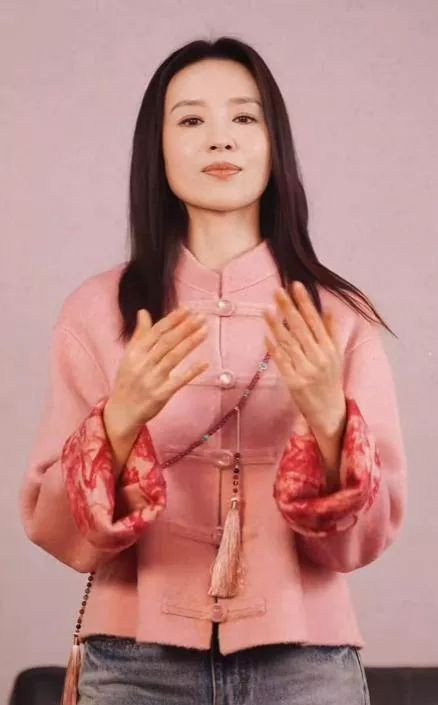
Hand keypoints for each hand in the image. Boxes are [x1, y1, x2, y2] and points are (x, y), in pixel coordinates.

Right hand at [105, 306, 208, 435]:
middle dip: (185, 328)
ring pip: (174, 357)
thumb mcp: (129, 356)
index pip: (156, 332)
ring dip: (190, 343)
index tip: (187, 309)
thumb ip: (139, 334)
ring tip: (204, 331)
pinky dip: (192, 371)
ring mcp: (152, 380)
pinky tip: (205, 363)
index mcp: (134, 353)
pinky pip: (179, 381)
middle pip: (167, 342)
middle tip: (201, 317)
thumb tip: (143, 312)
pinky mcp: (161, 395)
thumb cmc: (128, 381)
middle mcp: (143, 364)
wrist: (122, 412)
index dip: (172, 320)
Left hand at [262, 281, 345, 433]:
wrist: (330, 410)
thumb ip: (331, 332)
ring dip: (276, 325)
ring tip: (266, 310)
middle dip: (288, 308)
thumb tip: (328, 309)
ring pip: (289, 343)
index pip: (315, 320)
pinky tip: (266, 336)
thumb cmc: (331, 380)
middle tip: (277, 291)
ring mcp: (306, 370)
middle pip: (300, 328)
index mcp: (329, 348)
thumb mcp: (336, 355)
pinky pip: (282, 362)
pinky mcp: (294, 382)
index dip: (305, 302)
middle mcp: (319, 357)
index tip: (296, 285)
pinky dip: (274, 349)